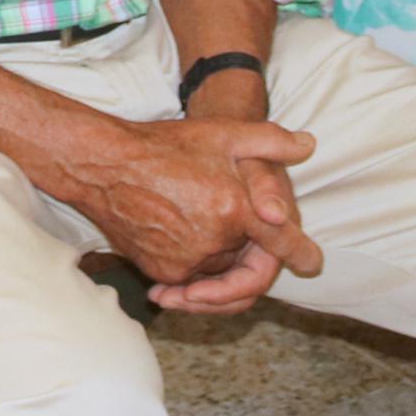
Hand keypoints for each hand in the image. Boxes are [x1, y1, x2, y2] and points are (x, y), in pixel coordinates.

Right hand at [51, 111, 322, 308]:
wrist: (103, 165)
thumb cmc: (164, 145)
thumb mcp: (222, 133)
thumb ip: (270, 139)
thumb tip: (308, 145)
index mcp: (234, 208)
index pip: (282, 244)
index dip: (302, 254)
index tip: (313, 263)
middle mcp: (214, 242)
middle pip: (250, 265)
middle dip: (253, 260)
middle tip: (254, 253)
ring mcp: (186, 262)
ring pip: (222, 275)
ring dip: (226, 265)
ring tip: (212, 241)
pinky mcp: (163, 273)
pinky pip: (194, 281)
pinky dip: (199, 272)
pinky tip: (191, 246)